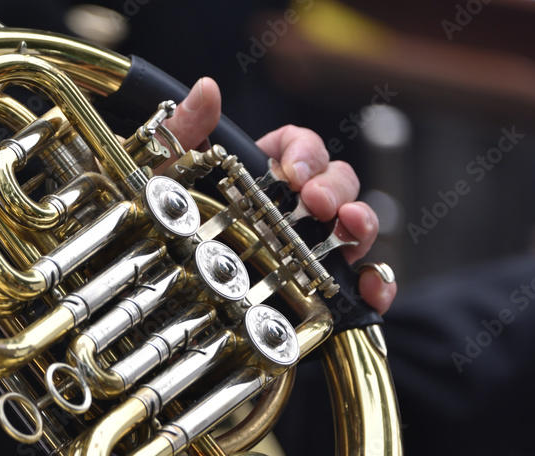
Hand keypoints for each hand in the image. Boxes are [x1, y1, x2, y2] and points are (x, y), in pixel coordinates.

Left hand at [163, 77, 396, 313]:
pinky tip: (371, 286)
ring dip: (362, 223)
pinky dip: (375, 281)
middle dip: (335, 188)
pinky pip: (361, 279)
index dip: (304, 152)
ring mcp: (311, 245)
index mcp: (264, 174)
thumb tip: (206, 90)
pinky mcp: (321, 286)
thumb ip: (184, 133)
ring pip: (354, 224)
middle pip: (337, 183)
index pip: (300, 147)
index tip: (293, 171)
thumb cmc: (165, 227)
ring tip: (351, 228)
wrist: (159, 282)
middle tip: (316, 203)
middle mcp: (294, 207)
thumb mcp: (163, 180)